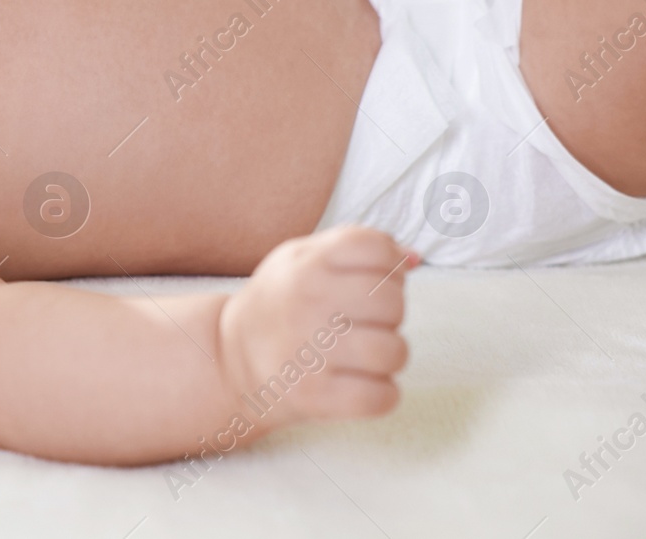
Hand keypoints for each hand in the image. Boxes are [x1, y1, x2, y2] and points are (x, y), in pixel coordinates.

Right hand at [217, 225, 416, 431]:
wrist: (231, 356)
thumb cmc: (280, 303)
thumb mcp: (302, 258)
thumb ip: (356, 247)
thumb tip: (414, 259)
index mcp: (307, 264)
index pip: (377, 249)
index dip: (388, 266)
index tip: (369, 281)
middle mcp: (308, 302)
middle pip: (393, 301)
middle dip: (387, 314)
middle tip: (361, 322)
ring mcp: (310, 352)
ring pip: (395, 351)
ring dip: (387, 356)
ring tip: (362, 354)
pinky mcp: (315, 396)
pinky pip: (384, 397)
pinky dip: (381, 394)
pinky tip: (359, 382)